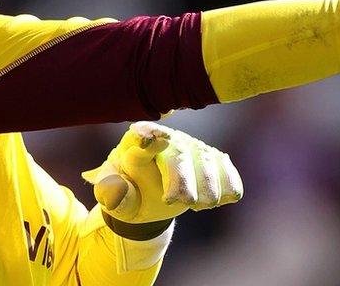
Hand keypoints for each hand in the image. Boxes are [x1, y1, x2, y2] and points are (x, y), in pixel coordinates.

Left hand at [81, 122, 242, 224]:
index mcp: (136, 142)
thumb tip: (113, 191)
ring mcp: (191, 147)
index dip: (147, 137)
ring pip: (208, 162)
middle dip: (183, 181)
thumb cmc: (128, 191)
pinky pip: (226, 169)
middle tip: (181, 202)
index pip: (141, 135)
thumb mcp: (114, 196)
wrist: (148, 197)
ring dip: (208, 190)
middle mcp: (167, 138)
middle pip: (179, 154)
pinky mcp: (211, 159)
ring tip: (197, 206)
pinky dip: (228, 186)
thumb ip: (111, 194)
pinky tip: (220, 200)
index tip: (152, 138)